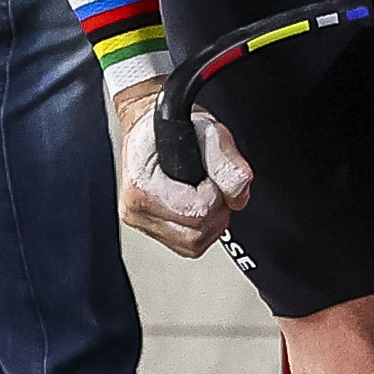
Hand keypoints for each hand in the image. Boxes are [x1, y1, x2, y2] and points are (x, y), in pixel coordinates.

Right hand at [113, 84, 249, 260]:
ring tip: (205, 196)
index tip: (209, 178)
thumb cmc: (171, 127)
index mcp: (142, 186)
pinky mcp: (150, 231)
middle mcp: (135, 210)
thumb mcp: (206, 131)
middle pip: (195, 236)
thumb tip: (238, 193)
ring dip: (210, 224)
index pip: (195, 213)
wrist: (149, 127)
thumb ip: (226, 162)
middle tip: (211, 187)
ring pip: (192, 245)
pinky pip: (186, 246)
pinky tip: (198, 208)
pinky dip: (200, 230)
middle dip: (215, 213)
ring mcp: (141, 223)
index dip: (214, 196)